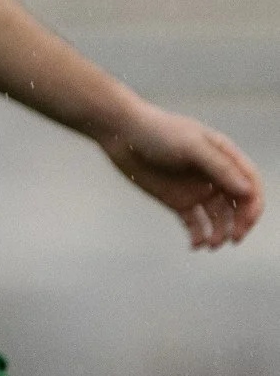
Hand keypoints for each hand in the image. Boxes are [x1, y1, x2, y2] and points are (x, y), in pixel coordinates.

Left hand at [99, 102, 263, 249]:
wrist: (120, 133)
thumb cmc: (157, 131)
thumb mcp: (191, 145)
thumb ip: (220, 167)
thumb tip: (248, 192)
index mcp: (224, 158)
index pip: (250, 185)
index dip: (254, 204)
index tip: (247, 220)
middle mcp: (214, 176)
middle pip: (239, 205)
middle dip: (240, 224)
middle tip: (233, 239)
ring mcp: (197, 190)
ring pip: (218, 218)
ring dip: (220, 233)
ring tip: (211, 244)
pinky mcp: (178, 201)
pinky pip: (195, 224)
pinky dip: (198, 235)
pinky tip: (195, 244)